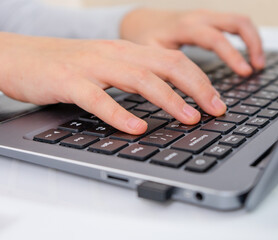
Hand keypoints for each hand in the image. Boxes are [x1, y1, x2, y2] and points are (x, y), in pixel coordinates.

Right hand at [0, 32, 225, 133]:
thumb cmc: (68, 65)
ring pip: (139, 79)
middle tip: (215, 110)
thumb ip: (136, 77)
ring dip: (168, 100)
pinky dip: (119, 114)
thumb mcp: (108, 65)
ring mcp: (92, 66)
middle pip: (166, 65)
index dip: (200, 80)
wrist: (20, 55)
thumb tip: (169, 98)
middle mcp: (115, 54)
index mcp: (127, 51)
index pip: (173, 60)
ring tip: (189, 119)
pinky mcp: (68, 81)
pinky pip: (98, 98)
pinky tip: (136, 128)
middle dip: (197, 88)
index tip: (217, 102)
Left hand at [121, 8, 264, 75]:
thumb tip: (179, 99)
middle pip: (237, 22)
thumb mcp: (151, 55)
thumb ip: (167, 71)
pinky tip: (248, 56)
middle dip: (252, 45)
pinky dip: (246, 38)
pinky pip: (235, 24)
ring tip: (258, 65)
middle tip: (256, 69)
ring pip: (239, 21)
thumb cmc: (145, 40)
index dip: (232, 55)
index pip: (215, 38)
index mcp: (185, 26)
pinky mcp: (210, 20)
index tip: (245, 73)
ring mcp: (206, 16)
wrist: (141, 22)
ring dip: (253, 40)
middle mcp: (199, 18)